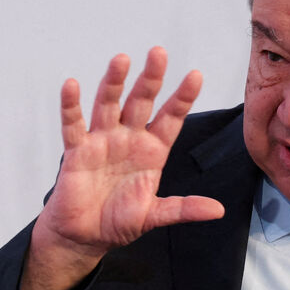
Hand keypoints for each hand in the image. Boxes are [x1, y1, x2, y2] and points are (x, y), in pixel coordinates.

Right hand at [20, 48, 224, 289]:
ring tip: (121, 60)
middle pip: (141, 102)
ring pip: (109, 104)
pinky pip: (73, 125)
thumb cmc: (118, 221)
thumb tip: (218, 211)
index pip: (171, 118)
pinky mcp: (77, 151)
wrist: (84, 236)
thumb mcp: (155, 215)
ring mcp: (102, 141)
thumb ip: (183, 208)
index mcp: (152, 150)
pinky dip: (71, 106)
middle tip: (159, 53)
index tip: (196, 75)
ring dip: (114, 82)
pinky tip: (71, 85)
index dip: (182, 97)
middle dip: (150, 78)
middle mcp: (129, 139)